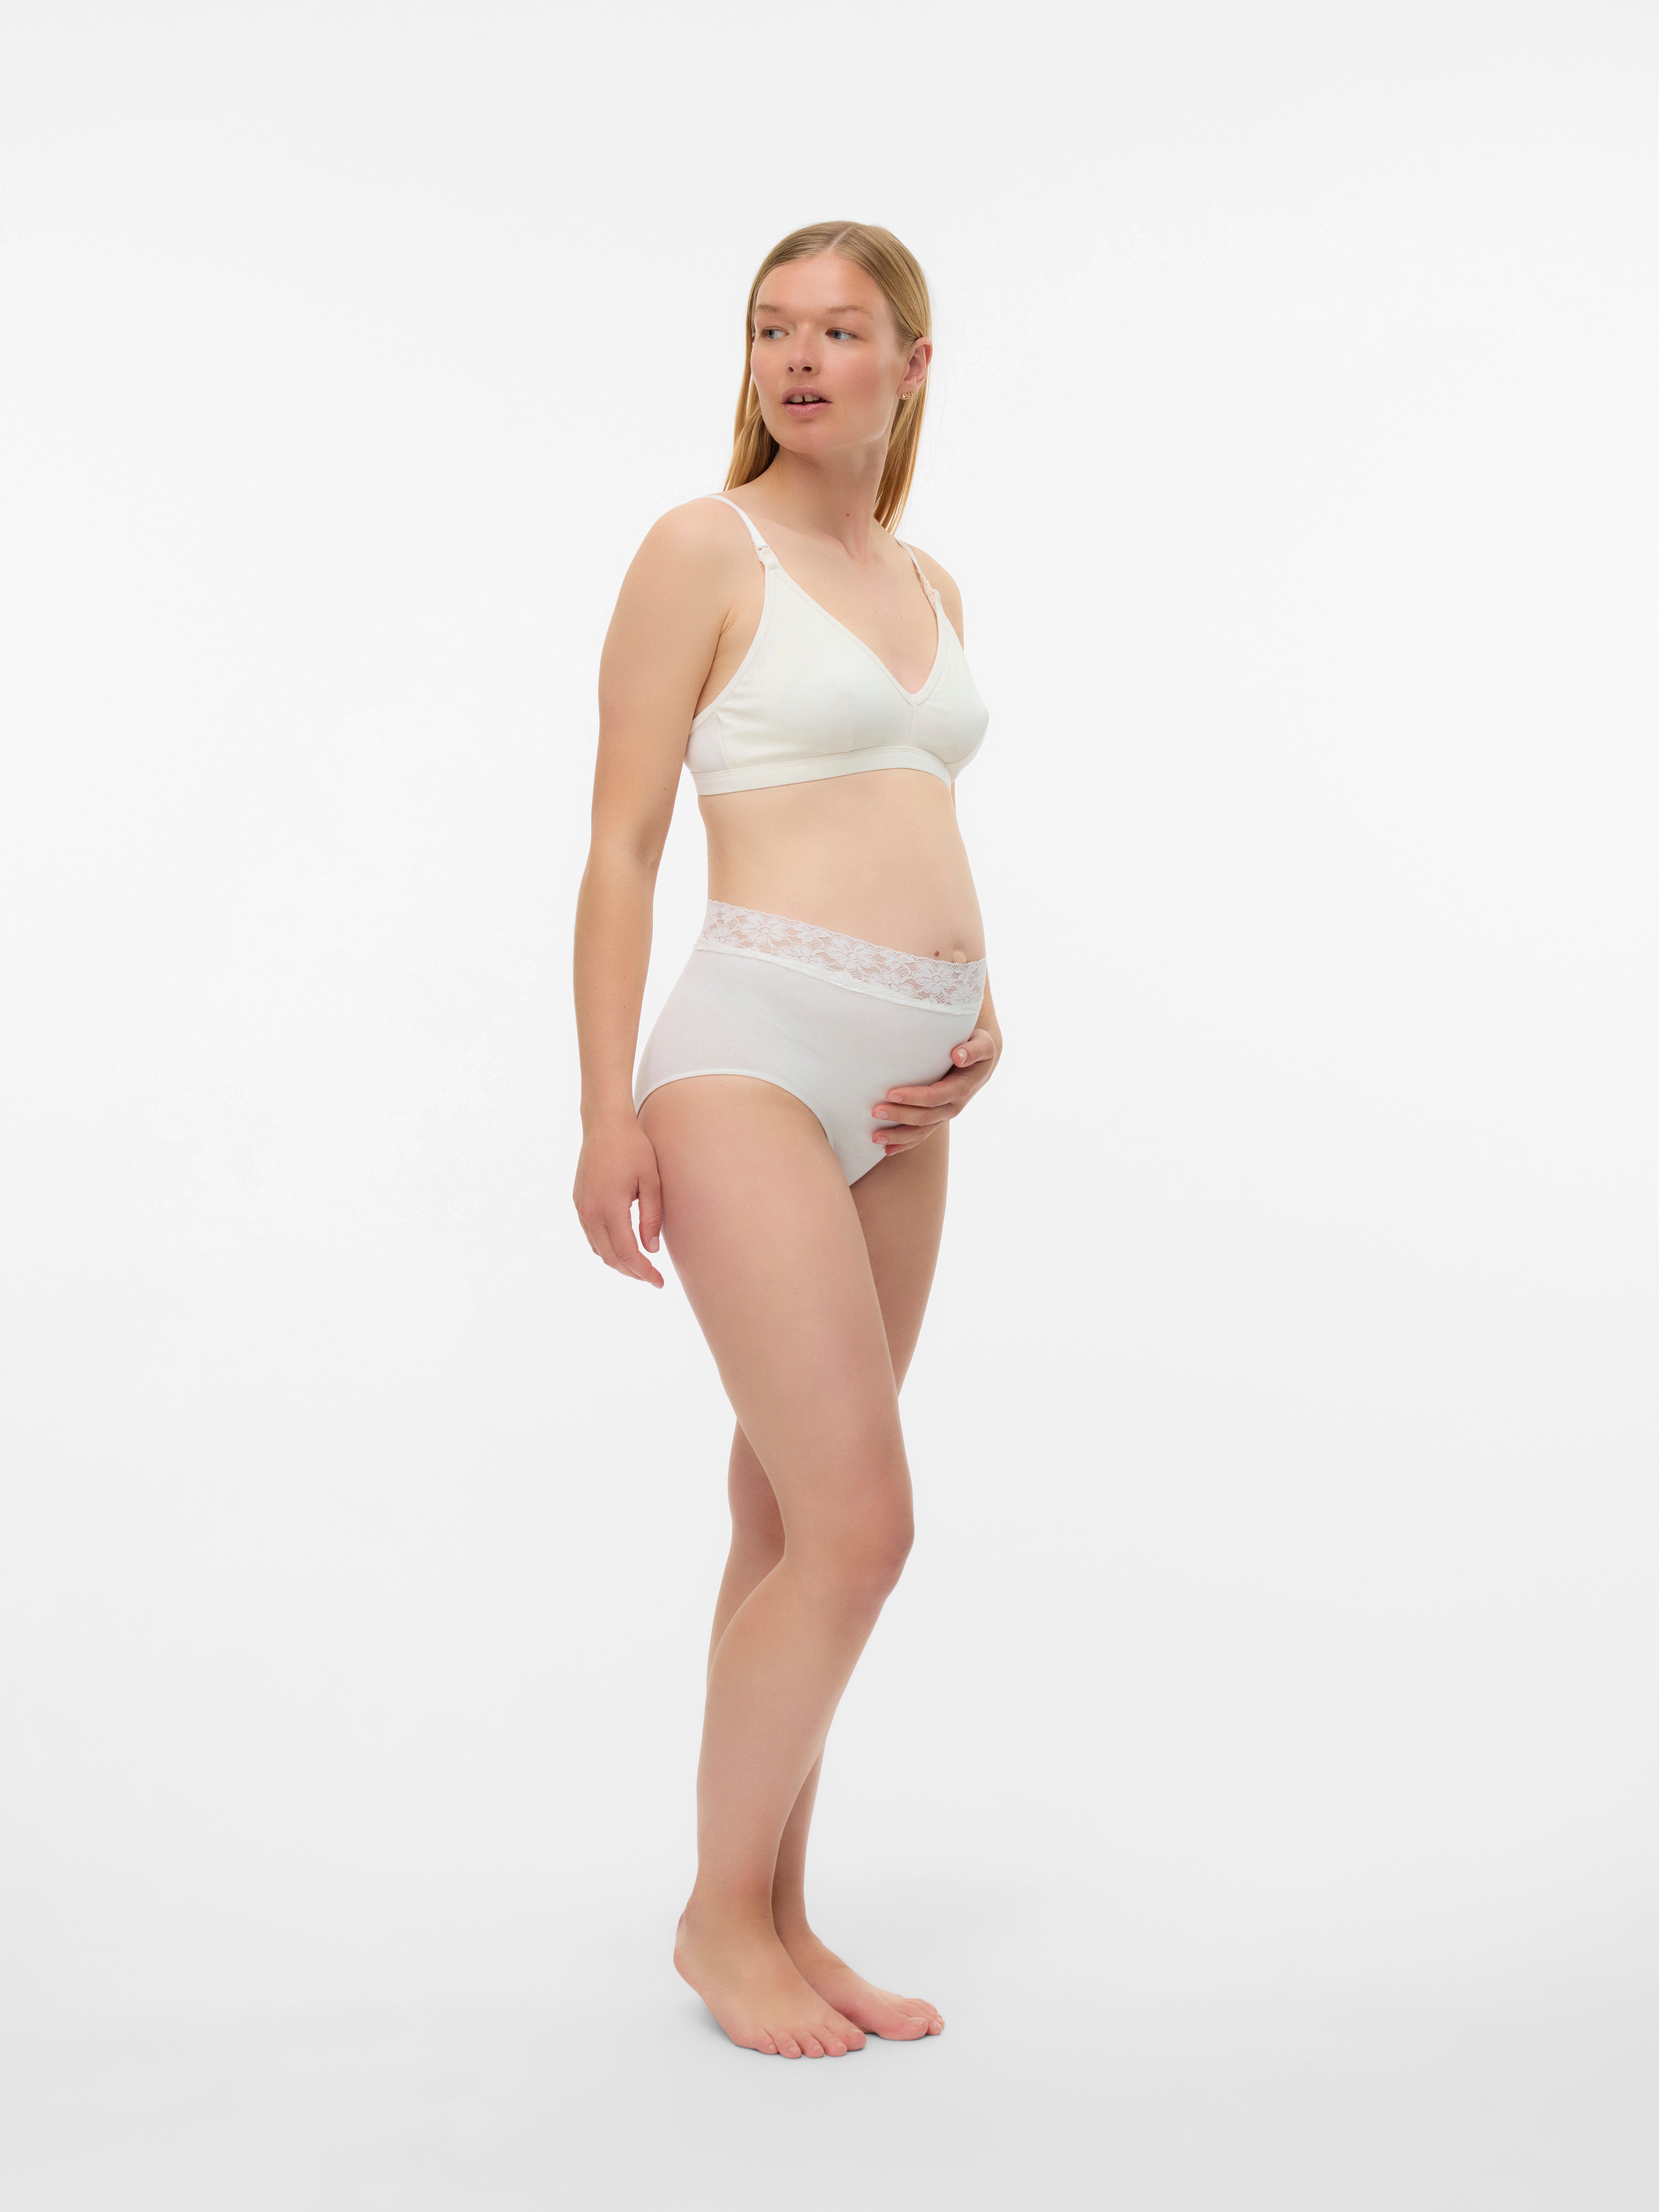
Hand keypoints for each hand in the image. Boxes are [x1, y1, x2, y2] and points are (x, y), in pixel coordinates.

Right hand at [573, 1119, 664, 1286]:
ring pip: (598, 1249)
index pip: (627, 1253)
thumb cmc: (633, 1148)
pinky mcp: (578, 1202)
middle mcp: (590, 1212)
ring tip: (640, 1266)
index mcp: (609, 1208)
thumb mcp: (651, 1182)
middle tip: (652, 1278)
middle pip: (610, 1257)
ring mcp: (581, 1208)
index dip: (643, 1272)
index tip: (659, 1282)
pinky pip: (591, 1235)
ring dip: (618, 1262)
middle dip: (632, 1272)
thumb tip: (652, 1250)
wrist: (605, 1125)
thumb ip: (652, 1218)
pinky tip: (622, 1246)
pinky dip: (606, 1247)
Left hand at [870, 1027, 999, 1158]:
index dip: (913, 1097)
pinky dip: (905, 1144)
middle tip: (875, 1111)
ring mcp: (945, 1115)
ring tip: (875, 1137)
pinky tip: (888, 1150)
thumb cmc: (978, 1049)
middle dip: (899, 1116)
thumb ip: (973, 1050)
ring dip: (898, 1136)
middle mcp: (953, 1107)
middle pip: (924, 1117)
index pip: (934, 1097)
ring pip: (921, 1131)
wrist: (982, 1062)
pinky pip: (922, 1135)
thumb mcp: (983, 1045)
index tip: (891, 1093)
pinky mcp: (938, 1118)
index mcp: (961, 1089)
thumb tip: (958, 1056)